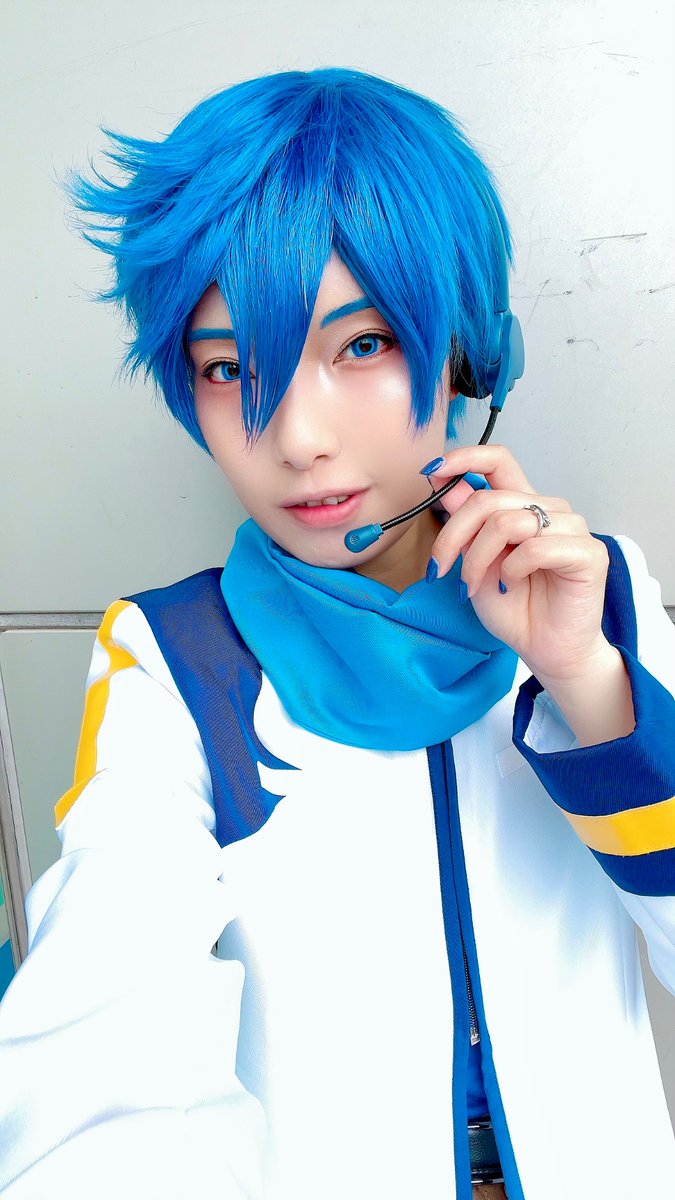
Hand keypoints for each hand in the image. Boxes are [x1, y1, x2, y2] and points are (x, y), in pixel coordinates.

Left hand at [426, 443, 612, 687]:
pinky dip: (511, 570)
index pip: (498, 460)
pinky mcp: (588, 553)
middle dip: (452, 534)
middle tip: (440, 568)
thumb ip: (465, 524)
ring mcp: (572, 528)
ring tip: (474, 585)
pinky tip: (510, 586)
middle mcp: (549, 509)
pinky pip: (535, 548)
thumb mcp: (474, 562)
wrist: (545, 649)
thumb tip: (446, 485)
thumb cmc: (513, 608)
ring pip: (506, 522)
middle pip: (488, 498)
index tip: (432, 470)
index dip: (464, 458)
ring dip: (478, 558)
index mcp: (523, 506)